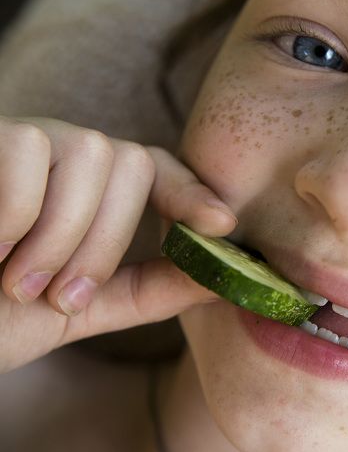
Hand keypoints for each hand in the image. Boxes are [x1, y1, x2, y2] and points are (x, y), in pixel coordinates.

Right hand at [0, 116, 236, 372]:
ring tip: (17, 281)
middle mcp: (60, 156)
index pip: (156, 168)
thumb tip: (223, 277)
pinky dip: (15, 212)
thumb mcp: (77, 310)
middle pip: (129, 161)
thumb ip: (147, 290)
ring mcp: (17, 140)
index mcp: (91, 193)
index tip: (222, 223)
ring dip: (62, 232)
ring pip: (89, 150)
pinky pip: (26, 151)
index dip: (192, 190)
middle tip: (57, 295)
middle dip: (104, 241)